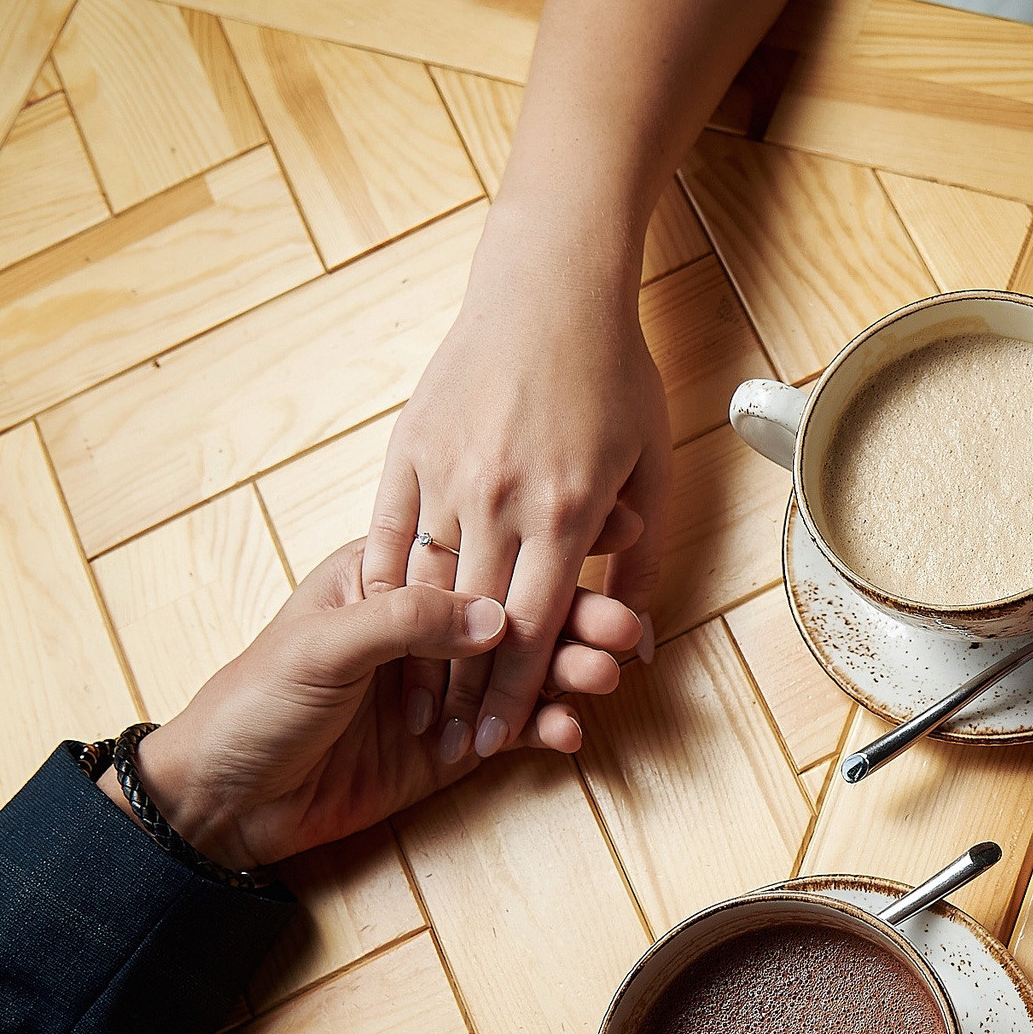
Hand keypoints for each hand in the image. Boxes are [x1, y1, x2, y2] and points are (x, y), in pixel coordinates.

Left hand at [108, 540, 643, 869]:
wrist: (223, 798)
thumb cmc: (254, 701)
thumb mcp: (322, 645)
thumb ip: (408, 623)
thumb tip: (495, 616)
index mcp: (390, 574)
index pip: (480, 550)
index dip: (545, 544)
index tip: (612, 534)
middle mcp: (426, 625)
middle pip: (518, 612)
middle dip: (577, 618)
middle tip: (625, 629)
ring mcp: (444, 685)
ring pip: (526, 671)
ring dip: (570, 673)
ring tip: (605, 677)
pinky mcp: (451, 743)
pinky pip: (511, 730)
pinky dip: (543, 729)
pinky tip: (568, 733)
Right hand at [366, 206, 670, 762]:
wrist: (551, 286)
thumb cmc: (614, 375)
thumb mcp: (653, 467)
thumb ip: (645, 556)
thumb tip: (643, 633)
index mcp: (570, 510)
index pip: (536, 629)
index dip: (513, 695)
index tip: (491, 742)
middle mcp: (506, 498)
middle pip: (479, 621)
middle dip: (463, 695)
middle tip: (446, 747)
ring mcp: (451, 471)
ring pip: (429, 585)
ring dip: (417, 653)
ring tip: (409, 705)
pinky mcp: (410, 445)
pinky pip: (391, 530)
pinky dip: (385, 584)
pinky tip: (378, 628)